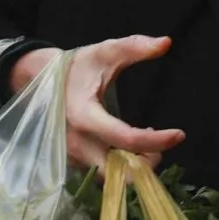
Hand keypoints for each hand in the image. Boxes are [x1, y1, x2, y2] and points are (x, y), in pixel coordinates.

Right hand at [12, 37, 185, 167]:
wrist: (39, 79)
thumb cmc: (76, 67)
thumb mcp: (103, 52)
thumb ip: (134, 47)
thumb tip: (166, 43)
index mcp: (86, 116)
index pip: (127, 140)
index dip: (157, 141)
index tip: (179, 134)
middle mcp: (78, 143)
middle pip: (120, 172)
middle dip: (145, 164)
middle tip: (160, 146)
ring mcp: (74, 155)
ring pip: (111, 176)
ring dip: (133, 164)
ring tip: (145, 141)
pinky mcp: (73, 161)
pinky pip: (101, 171)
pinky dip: (119, 163)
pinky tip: (127, 145)